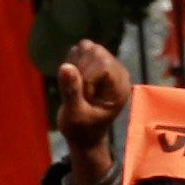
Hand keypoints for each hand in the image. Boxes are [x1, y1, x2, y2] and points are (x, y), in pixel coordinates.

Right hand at [53, 40, 129, 184]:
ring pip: (91, 48)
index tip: (81, 97)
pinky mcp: (99, 65)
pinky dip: (73, 60)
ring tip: (73, 84)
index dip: (86, 77)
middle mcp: (119, 74)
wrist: (84, 135)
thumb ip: (71, 92)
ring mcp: (109, 67)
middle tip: (74, 90)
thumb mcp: (74, 116)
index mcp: (119, 88)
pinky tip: (72, 77)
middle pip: (98, 54)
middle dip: (80, 69)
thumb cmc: (81, 130)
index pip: (104, 66)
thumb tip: (65, 66)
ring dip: (75, 63)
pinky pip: (85, 50)